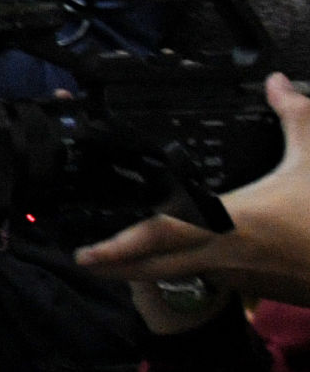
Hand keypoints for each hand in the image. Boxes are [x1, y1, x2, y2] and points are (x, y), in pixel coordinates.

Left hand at [78, 72, 309, 304]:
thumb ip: (295, 118)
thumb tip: (279, 83)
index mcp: (232, 223)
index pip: (164, 235)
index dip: (120, 247)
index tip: (86, 252)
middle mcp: (226, 256)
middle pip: (155, 268)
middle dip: (115, 267)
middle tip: (82, 260)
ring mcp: (238, 278)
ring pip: (182, 272)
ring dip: (149, 266)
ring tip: (117, 255)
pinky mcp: (254, 288)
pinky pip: (211, 276)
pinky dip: (190, 265)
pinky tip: (183, 252)